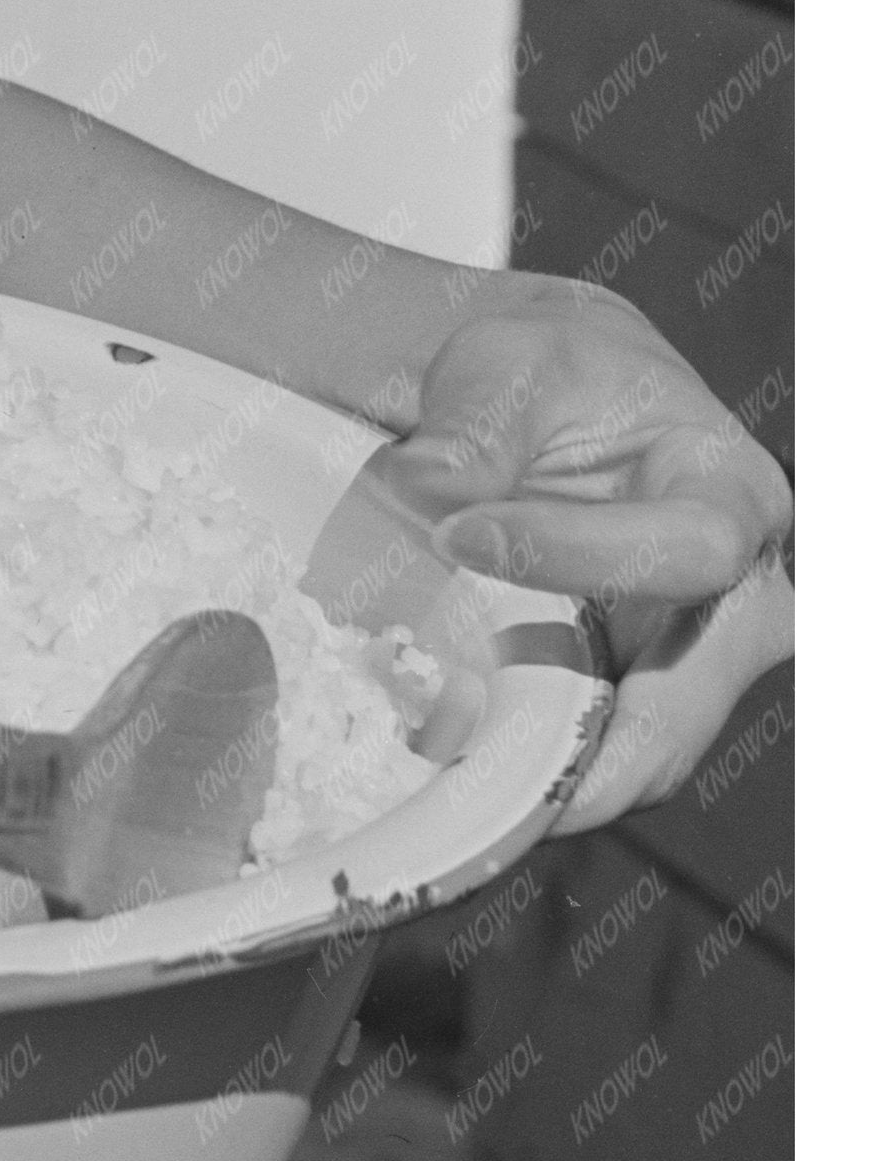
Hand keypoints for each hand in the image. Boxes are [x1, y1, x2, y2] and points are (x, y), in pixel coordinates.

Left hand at [376, 273, 792, 833]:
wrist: (553, 407)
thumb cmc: (551, 377)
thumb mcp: (514, 364)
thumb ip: (477, 423)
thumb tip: (426, 485)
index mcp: (732, 497)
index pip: (685, 549)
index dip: (577, 552)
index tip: (457, 534)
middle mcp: (734, 602)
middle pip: (683, 707)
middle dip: (588, 754)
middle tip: (482, 775)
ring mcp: (685, 667)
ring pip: (634, 758)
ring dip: (545, 784)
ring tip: (450, 797)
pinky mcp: (627, 701)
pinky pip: (588, 757)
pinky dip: (525, 777)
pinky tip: (448, 782)